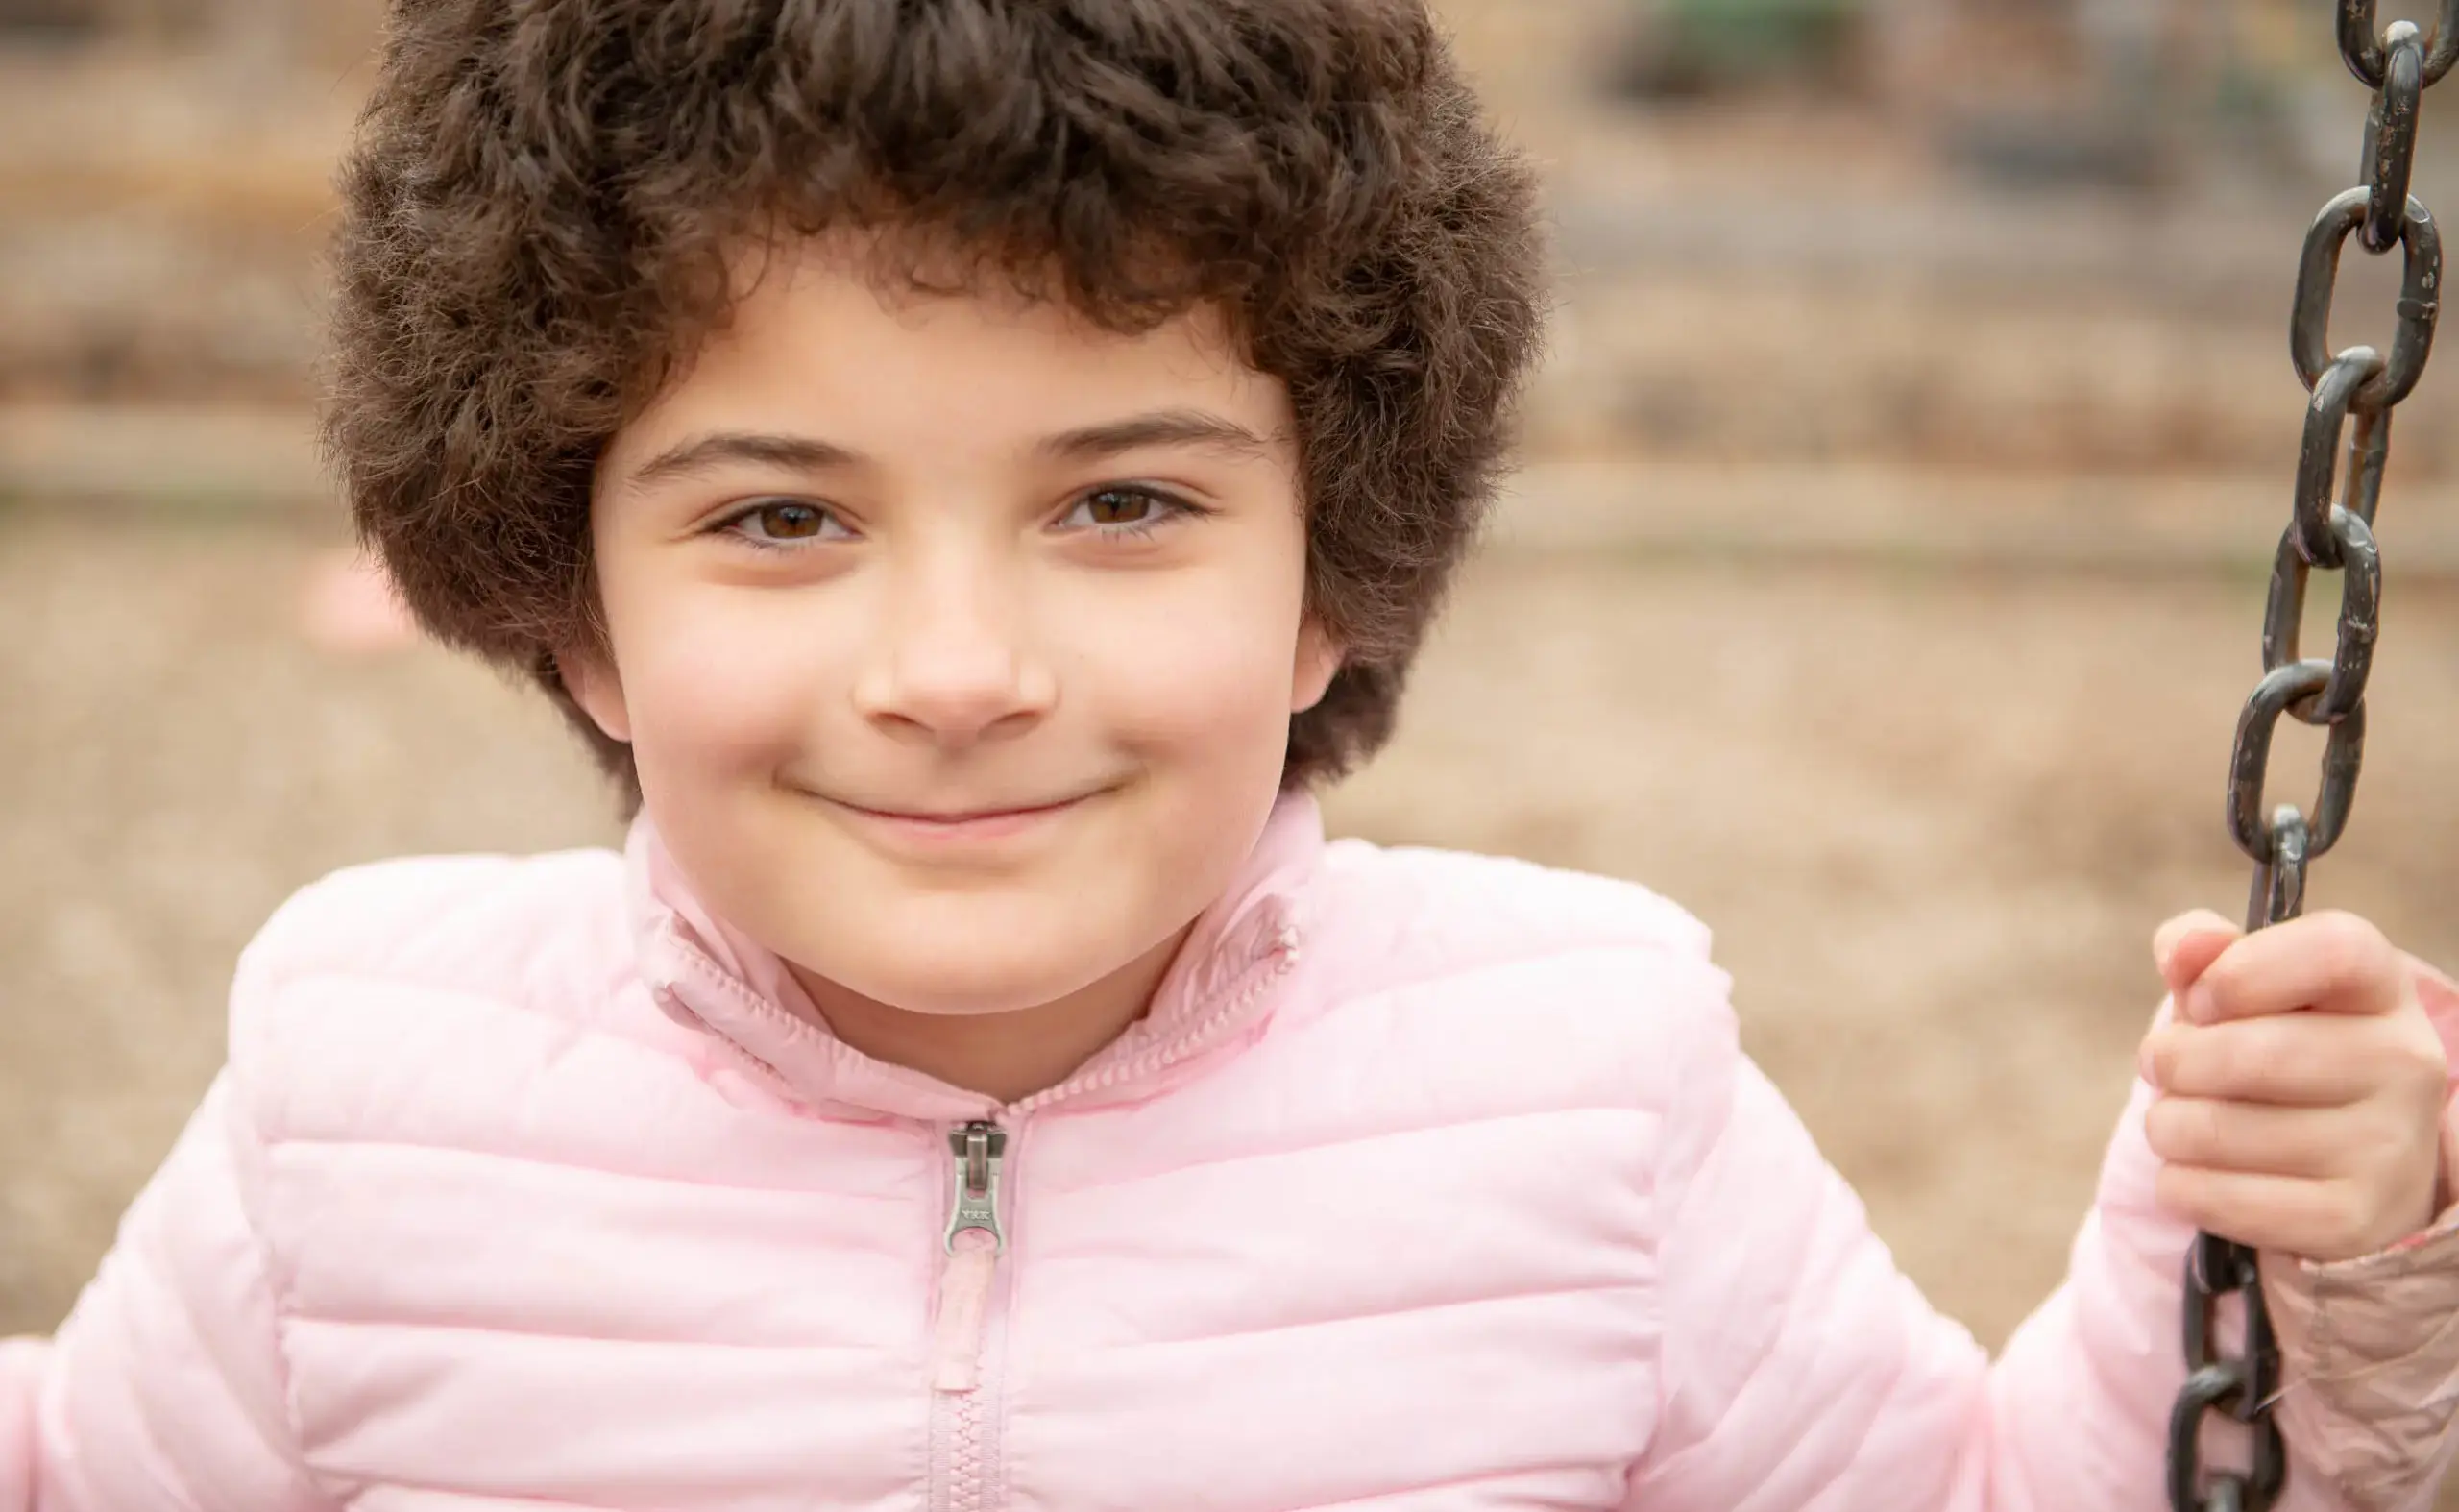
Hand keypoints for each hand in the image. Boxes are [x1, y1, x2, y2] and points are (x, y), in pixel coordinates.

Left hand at [2137, 908, 2449, 1261]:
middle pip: (2252, 1052)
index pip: (2332, 950)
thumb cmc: (2275, 1051)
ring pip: (2217, 1129)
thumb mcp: (2247, 990)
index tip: (2201, 1000)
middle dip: (2172, 1059)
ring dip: (2166, 1125)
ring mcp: (2389, 1148)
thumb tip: (2184, 948)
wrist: (2342, 1167)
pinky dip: (2178, 1185)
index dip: (2241, 970)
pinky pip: (2217, 1198)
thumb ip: (2204, 951)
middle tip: (2161, 1065)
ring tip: (2178, 1122)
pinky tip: (2193, 1173)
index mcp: (2382, 989)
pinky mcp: (2354, 1222)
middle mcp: (2406, 1063)